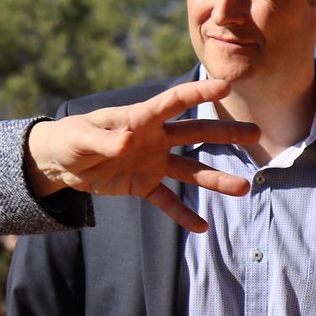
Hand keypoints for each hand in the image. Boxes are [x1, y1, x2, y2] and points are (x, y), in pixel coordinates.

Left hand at [26, 79, 257, 231]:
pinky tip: (202, 229)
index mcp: (139, 118)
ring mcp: (151, 162)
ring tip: (243, 189)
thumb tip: (127, 142)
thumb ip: (104, 140)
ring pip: (189, 170)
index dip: (198, 93)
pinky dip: (182, 214)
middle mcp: (153, 138)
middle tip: (255, 133)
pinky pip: (167, 200)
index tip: (225, 87)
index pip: (173, 102)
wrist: (60, 162)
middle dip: (224, 133)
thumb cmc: (69, 139)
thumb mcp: (81, 138)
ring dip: (215, 179)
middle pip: (194, 133)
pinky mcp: (143, 185)